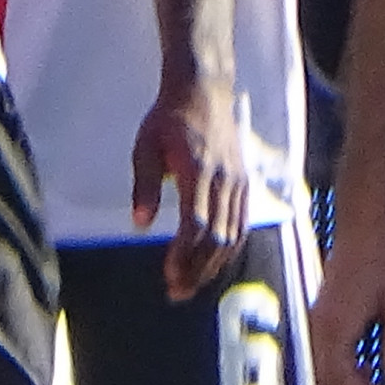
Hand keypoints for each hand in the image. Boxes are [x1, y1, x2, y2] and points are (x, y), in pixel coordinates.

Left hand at [130, 70, 247, 298]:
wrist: (203, 92)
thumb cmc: (168, 119)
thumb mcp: (145, 147)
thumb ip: (144, 185)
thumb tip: (140, 224)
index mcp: (198, 171)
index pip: (196, 224)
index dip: (184, 254)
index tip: (170, 276)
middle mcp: (224, 180)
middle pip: (217, 238)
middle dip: (198, 269)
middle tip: (177, 292)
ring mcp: (239, 183)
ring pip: (233, 236)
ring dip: (213, 265)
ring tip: (191, 285)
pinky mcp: (244, 184)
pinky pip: (241, 225)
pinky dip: (229, 249)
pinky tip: (212, 264)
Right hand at [309, 210, 384, 384]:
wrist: (365, 227)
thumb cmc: (384, 260)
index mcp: (338, 326)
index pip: (339, 376)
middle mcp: (321, 325)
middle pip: (322, 376)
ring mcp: (317, 319)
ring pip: (318, 364)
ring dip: (342, 379)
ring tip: (371, 380)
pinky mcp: (321, 313)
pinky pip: (321, 350)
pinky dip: (338, 364)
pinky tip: (361, 359)